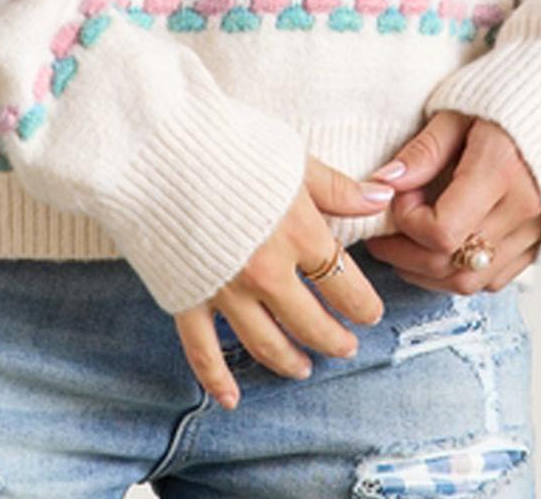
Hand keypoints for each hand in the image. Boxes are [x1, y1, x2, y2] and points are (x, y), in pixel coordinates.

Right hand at [171, 154, 391, 409]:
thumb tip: (381, 199)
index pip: (345, 286)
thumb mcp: (292, 159)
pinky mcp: (187, 296)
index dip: (363, 305)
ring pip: (266, 344)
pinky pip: (203, 351)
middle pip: (311, 324)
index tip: (370, 311)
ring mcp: (225, 290)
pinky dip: (217, 379)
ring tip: (303, 367)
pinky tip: (232, 399)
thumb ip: (337, 188)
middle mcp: (266, 272)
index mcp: (298, 234)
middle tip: (346, 346)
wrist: (158, 145)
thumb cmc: (229, 142)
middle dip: (335, 340)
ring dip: (290, 361)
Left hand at [361, 110, 540, 291]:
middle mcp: (523, 211)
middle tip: (383, 232)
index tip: (399, 193)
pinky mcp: (540, 244)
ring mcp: (535, 233)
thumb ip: (423, 151)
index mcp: (502, 171)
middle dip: (404, 255)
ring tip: (404, 245)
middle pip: (452, 265)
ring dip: (427, 272)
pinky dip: (459, 273)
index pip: (442, 230)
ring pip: (470, 282)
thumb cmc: (509, 99)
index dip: (407, 220)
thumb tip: (384, 182)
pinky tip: (441, 250)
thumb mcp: (458, 111)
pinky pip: (492, 280)